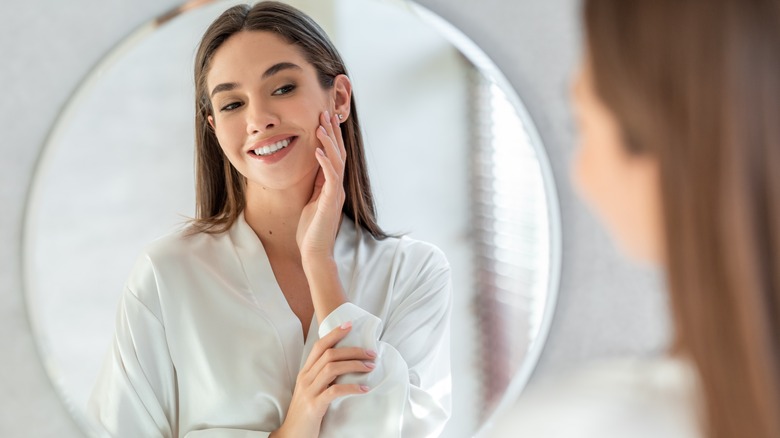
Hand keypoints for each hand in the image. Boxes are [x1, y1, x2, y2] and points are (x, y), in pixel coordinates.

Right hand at [271, 322, 374, 437]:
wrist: (291, 436)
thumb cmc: (305, 412)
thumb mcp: (311, 390)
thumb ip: (323, 377)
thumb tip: (345, 364)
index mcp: (305, 373)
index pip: (319, 346)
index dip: (334, 334)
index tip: (350, 325)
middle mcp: (305, 379)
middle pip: (329, 354)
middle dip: (352, 350)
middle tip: (371, 353)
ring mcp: (309, 392)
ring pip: (332, 369)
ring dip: (354, 365)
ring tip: (370, 367)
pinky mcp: (314, 406)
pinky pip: (334, 391)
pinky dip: (352, 387)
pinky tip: (364, 388)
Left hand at [296, 111, 346, 260]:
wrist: (314, 252)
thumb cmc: (310, 230)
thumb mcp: (311, 202)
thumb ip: (315, 185)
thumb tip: (314, 168)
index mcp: (331, 186)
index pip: (334, 156)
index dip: (331, 137)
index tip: (325, 119)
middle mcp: (337, 187)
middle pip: (338, 154)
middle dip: (332, 133)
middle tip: (326, 113)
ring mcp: (335, 194)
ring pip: (336, 162)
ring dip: (329, 142)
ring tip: (321, 126)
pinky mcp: (330, 202)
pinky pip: (330, 178)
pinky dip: (324, 162)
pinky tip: (317, 150)